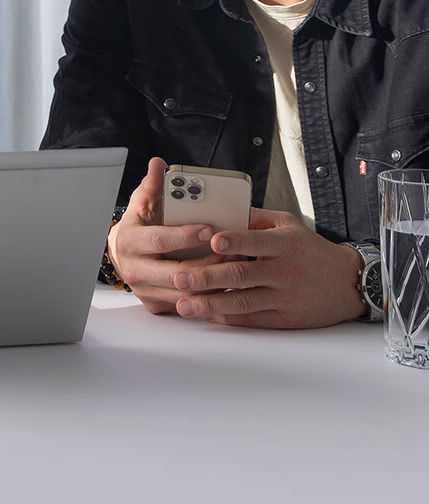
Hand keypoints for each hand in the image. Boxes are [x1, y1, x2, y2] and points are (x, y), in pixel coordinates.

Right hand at [107, 157, 236, 313]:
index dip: (186, 235)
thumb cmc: (139, 227)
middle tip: (233, 251)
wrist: (124, 256)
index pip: (160, 240)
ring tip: (234, 264)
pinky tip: (226, 282)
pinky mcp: (156, 304)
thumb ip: (153, 185)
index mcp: (129, 242)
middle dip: (209, 263)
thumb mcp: (142, 204)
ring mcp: (145, 290)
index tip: (209, 229)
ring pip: (187, 292)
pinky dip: (210, 295)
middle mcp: (134, 270)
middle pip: (177, 272)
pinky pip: (189, 304)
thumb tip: (158, 163)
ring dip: (214, 281)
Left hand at [168, 209, 367, 328]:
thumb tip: (220, 209)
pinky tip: (207, 315)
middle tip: (179, 277)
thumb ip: (255, 218)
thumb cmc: (311, 249)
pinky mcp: (287, 318)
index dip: (234, 241)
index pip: (256, 241)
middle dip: (207, 277)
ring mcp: (286, 297)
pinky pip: (253, 319)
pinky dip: (227, 318)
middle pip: (242, 275)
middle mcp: (285, 271)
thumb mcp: (289, 225)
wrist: (349, 282)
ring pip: (244, 301)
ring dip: (211, 304)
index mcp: (285, 244)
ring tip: (184, 304)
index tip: (211, 240)